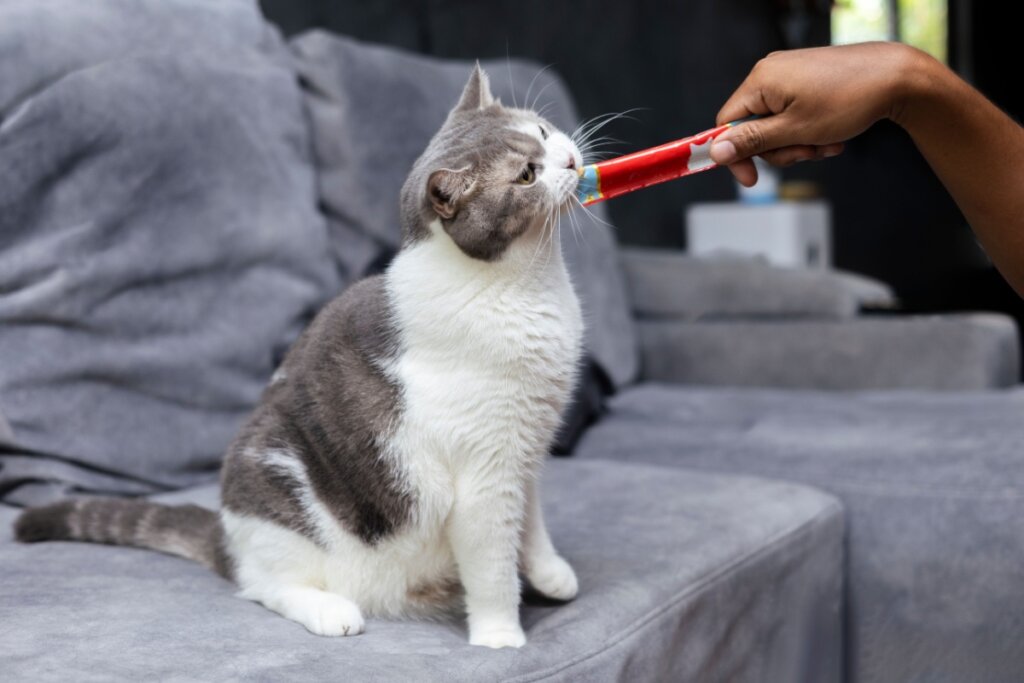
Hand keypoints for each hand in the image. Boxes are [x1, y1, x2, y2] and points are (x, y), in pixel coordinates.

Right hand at [710, 42, 924, 184]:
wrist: (896, 77)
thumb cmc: (848, 99)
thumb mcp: (794, 130)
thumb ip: (752, 142)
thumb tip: (716, 151)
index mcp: (761, 81)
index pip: (726, 124)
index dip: (736, 155)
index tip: (751, 179)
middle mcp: (771, 73)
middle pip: (753, 128)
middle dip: (779, 150)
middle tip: (806, 153)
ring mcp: (790, 75)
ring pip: (776, 126)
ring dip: (798, 144)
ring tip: (825, 144)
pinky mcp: (806, 80)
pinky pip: (794, 115)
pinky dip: (808, 131)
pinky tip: (831, 136)